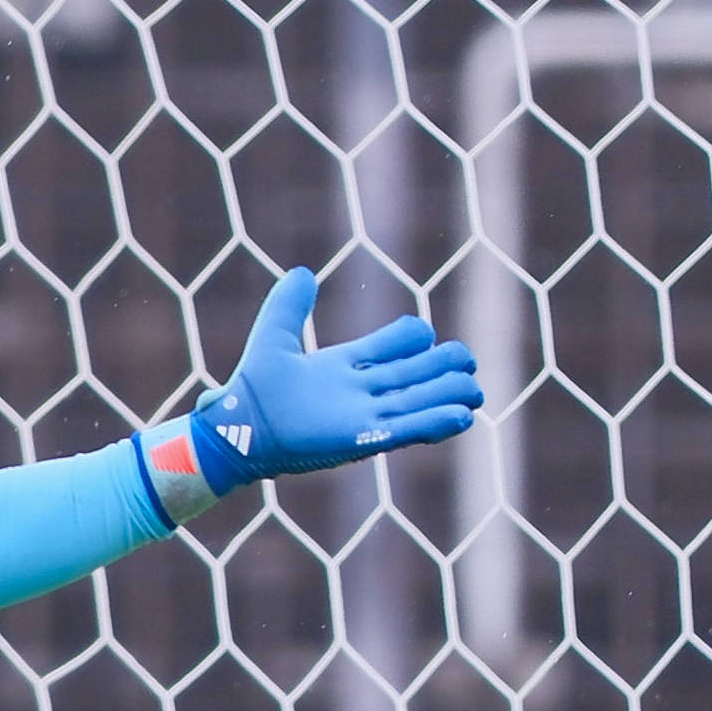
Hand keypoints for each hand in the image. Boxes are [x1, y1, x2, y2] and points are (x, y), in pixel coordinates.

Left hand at [189, 268, 481, 493]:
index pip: (395, 346)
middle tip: (466, 363)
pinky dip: (435, 422)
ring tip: (473, 390)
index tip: (421, 335)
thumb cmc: (251, 390)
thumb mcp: (273, 339)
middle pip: (417, 374)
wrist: (238, 429)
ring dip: (449, 395)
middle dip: (445, 368)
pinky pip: (408, 430)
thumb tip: (301, 273)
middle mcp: (362, 391)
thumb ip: (287, 307)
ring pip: (420, 401)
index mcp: (347, 365)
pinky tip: (462, 417)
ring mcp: (366, 415)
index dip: (413, 338)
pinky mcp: (364, 437)